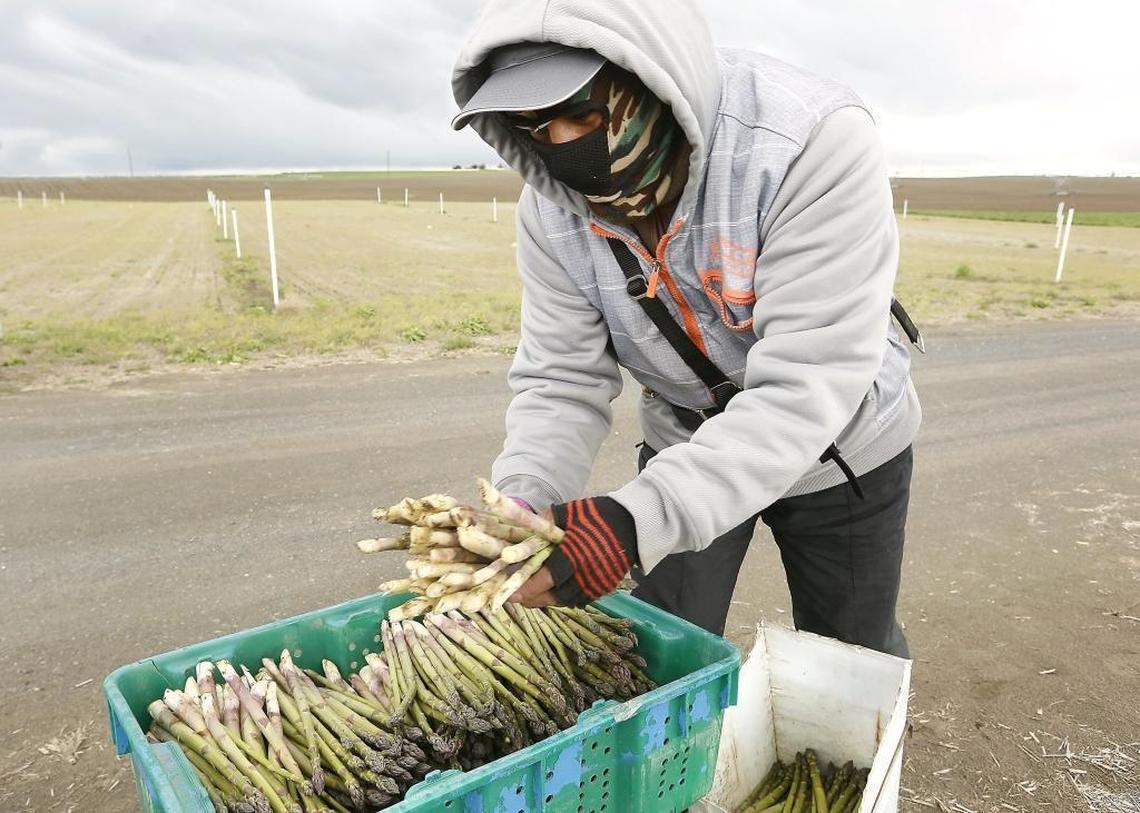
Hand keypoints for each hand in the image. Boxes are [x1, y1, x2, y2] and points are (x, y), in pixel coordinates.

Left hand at [510, 497, 637, 607]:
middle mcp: (584, 575)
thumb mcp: (567, 512)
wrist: (632, 524)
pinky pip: (578, 600)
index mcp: (573, 556)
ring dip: (546, 600)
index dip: (526, 588)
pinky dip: (563, 599)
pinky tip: (553, 592)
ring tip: (531, 597)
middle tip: (516, 597)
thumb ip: (544, 523)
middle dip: (532, 599)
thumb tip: (522, 531)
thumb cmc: (597, 515)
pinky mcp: (603, 588)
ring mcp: (595, 584)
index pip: (545, 579)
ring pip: (564, 601)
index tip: (510, 592)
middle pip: (552, 596)